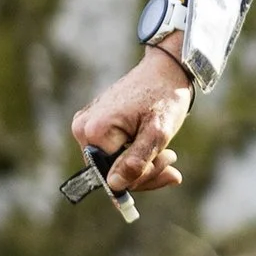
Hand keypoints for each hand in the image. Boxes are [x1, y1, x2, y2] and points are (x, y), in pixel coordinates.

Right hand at [69, 46, 193, 196]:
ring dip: (145, 165)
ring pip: (115, 165)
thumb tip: (114, 185)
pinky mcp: (96, 126)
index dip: (142, 178)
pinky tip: (155, 149)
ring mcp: (87, 127)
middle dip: (146, 172)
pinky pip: (114, 153)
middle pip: (112, 172)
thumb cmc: (164, 97)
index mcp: (94, 131)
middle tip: (171, 157)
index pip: (112, 176)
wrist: (165, 69)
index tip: (168, 166)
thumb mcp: (158, 133)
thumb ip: (136, 161)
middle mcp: (83, 129)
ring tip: (169, 154)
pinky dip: (137, 155)